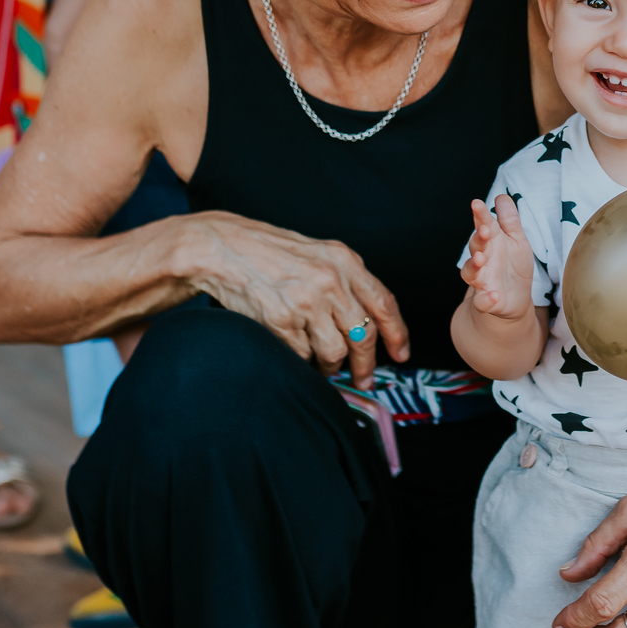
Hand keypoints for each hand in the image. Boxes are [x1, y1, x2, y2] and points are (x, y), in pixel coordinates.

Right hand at [182, 210, 408, 381]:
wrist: (225, 249)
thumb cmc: (273, 254)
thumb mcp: (320, 255)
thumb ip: (348, 283)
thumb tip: (370, 326)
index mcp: (345, 261)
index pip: (384, 304)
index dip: (397, 334)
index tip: (401, 355)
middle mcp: (330, 281)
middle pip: (363, 336)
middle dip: (365, 365)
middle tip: (364, 379)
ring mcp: (305, 302)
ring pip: (334, 352)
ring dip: (330, 365)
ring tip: (321, 362)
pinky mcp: (281, 321)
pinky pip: (302, 355)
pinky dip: (301, 358)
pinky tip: (293, 346)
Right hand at [459, 194, 535, 319]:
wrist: (516, 298)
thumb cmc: (514, 266)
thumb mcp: (517, 240)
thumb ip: (509, 220)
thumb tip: (502, 196)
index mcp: (491, 243)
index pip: (483, 225)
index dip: (480, 215)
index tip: (477, 203)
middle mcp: (483, 260)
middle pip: (476, 246)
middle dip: (479, 238)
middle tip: (485, 231)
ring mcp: (483, 280)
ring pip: (472, 272)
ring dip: (474, 266)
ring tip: (480, 259)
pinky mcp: (487, 301)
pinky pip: (482, 301)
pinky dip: (485, 299)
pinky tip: (492, 295)